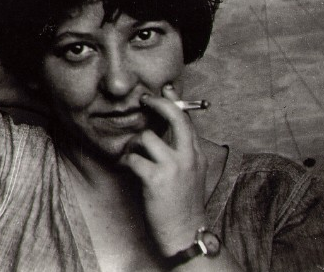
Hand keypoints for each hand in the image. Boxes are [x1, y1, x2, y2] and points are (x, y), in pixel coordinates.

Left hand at [118, 84, 208, 256]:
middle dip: (158, 103)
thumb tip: (165, 131)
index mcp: (197, 154)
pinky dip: (126, 161)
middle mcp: (188, 157)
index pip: (187, 119)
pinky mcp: (156, 180)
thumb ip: (183, 152)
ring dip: (134, 144)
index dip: (174, 100)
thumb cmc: (183, 204)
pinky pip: (133, 158)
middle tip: (144, 100)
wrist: (185, 234)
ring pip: (146, 138)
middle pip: (175, 116)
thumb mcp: (192, 174)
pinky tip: (128, 168)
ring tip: (134, 155)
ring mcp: (173, 167)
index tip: (164, 89)